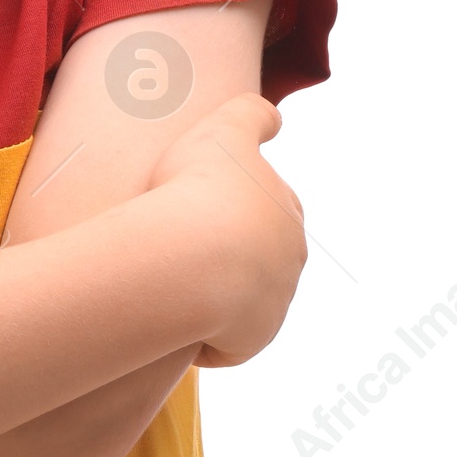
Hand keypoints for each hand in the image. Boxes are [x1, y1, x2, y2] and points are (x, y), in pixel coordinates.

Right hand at [147, 94, 305, 368]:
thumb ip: (253, 115)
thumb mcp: (224, 131)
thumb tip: (275, 119)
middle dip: (227, 253)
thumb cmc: (199, 189)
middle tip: (179, 243)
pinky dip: (200, 333)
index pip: (272, 206)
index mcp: (286, 210)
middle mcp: (289, 260)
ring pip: (240, 300)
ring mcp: (272, 305)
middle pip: (258, 258)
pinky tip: (171, 313)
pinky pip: (222, 342)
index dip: (237, 203)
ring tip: (168, 280)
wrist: (190, 260)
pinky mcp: (249, 341)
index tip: (203, 202)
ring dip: (211, 294)